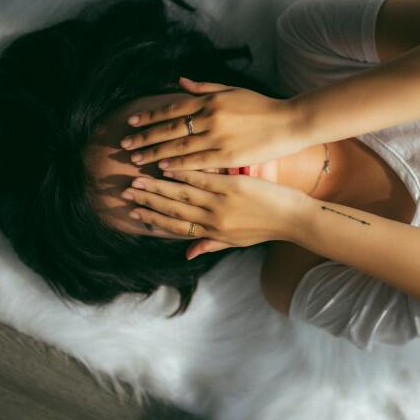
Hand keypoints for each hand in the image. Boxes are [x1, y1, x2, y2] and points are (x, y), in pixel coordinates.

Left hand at [121, 77, 307, 170]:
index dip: (151, 116)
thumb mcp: (232, 90)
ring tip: (137, 160)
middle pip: (170, 129)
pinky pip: (198, 162)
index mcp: (211, 100)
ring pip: (179, 147)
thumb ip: (204, 88)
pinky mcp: (229, 156)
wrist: (290, 122)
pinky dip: (179, 165)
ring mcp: (219, 138)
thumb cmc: (261, 105)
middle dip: (146, 137)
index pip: (173, 108)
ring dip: (156, 154)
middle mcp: (211, 117)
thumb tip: (178, 82)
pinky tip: (164, 169)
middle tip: (125, 145)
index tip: (133, 121)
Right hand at [121, 169, 307, 258]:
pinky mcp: (233, 187)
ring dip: (158, 186)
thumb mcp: (237, 242)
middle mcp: (213, 220)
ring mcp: (222, 203)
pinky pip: (203, 179)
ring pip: (183, 194)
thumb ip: (210, 245)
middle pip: (173, 210)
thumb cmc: (267, 228)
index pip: (176, 227)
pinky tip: (169, 165)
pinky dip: (184, 172)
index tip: (135, 212)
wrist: (294, 219)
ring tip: (139, 178)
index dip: (154, 219)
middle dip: (148, 201)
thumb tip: (187, 254)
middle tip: (126, 192)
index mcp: (213, 233)